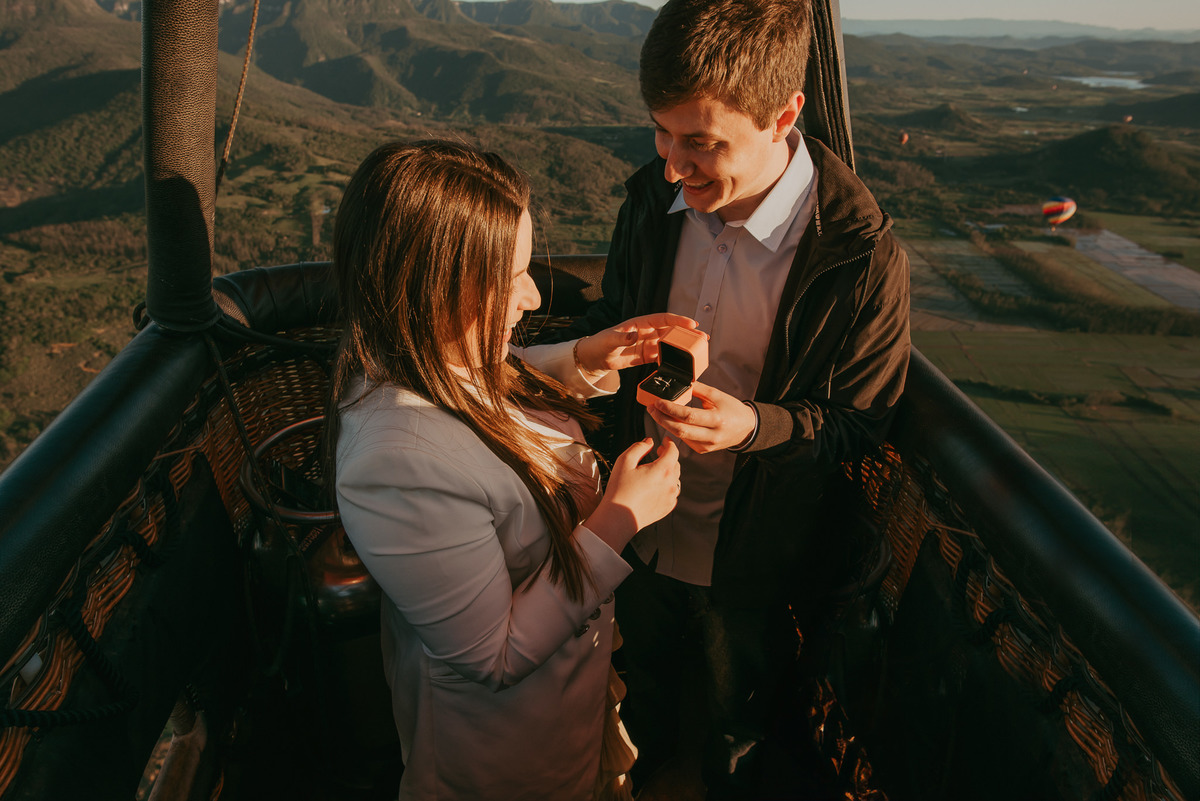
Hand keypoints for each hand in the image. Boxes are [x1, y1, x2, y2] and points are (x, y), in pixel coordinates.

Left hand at [573, 313, 699, 373]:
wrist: (594, 358)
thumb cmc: (600, 344)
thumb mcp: (610, 340)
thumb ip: (622, 337)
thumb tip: (635, 335)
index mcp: (640, 324)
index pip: (663, 319)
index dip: (678, 321)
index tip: (692, 324)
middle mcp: (647, 332)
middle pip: (671, 331)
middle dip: (687, 333)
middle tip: (703, 337)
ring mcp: (648, 344)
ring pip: (670, 344)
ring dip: (684, 346)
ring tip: (698, 350)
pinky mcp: (647, 356)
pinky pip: (663, 357)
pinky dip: (673, 360)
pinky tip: (682, 364)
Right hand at [584, 437, 680, 552]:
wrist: (619, 518)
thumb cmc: (620, 490)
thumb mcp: (624, 461)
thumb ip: (639, 447)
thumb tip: (649, 441)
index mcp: (663, 470)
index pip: (673, 451)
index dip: (669, 443)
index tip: (665, 441)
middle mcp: (671, 483)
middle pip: (675, 464)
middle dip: (668, 456)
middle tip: (658, 453)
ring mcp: (671, 497)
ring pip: (675, 479)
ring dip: (668, 471)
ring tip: (655, 470)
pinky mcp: (668, 507)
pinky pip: (672, 492)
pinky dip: (667, 486)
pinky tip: (655, 486)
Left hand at [647, 381, 755, 454]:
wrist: (746, 429)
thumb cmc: (733, 410)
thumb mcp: (718, 395)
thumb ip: (699, 390)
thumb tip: (680, 383)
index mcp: (717, 420)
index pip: (688, 416)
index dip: (671, 409)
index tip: (658, 402)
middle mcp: (712, 436)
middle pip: (680, 430)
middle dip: (662, 419)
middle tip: (651, 408)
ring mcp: (707, 446)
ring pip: (680, 436)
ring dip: (665, 424)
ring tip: (656, 413)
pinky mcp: (703, 450)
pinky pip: (685, 440)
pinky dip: (675, 431)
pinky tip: (669, 422)